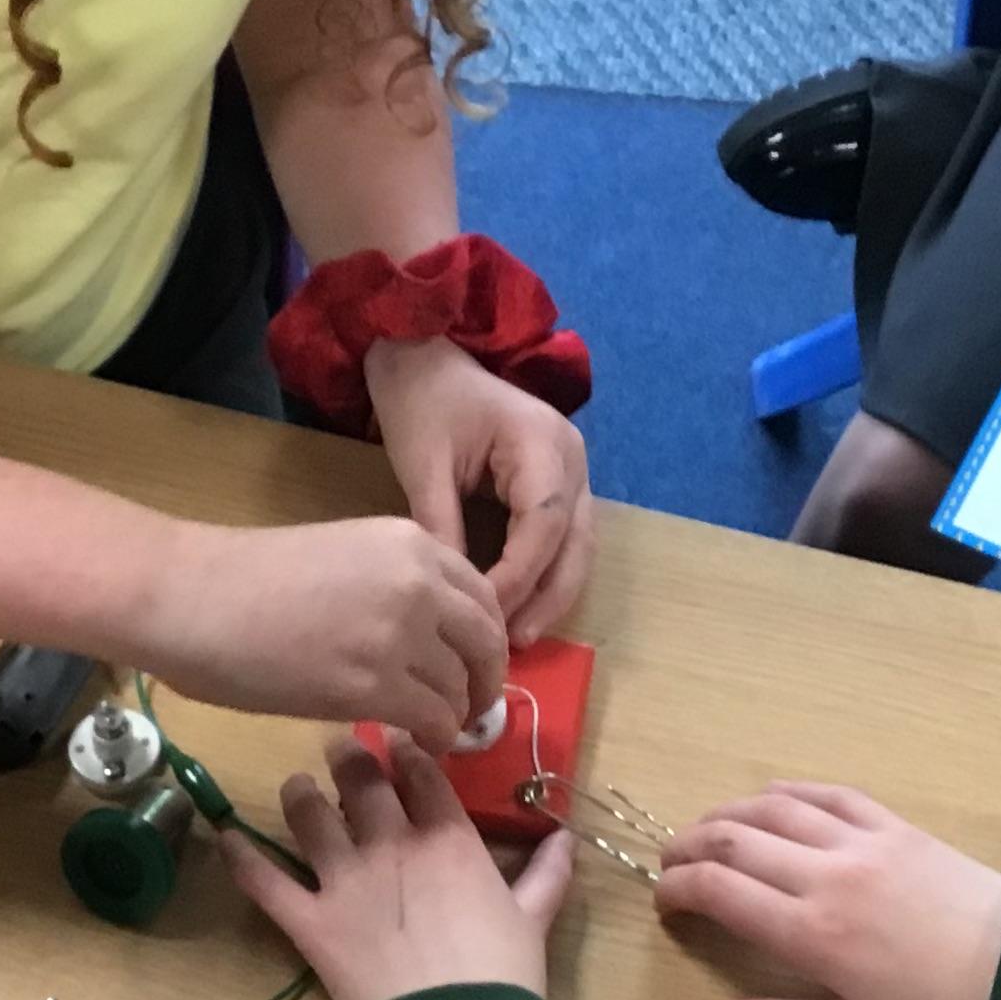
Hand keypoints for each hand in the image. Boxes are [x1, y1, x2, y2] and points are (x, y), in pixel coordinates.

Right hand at [139, 515, 507, 751]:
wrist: (191, 598)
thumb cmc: (246, 579)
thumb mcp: (342, 557)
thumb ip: (393, 585)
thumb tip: (425, 633)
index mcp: (410, 542)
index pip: (482, 596)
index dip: (484, 639)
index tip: (473, 664)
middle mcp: (418, 583)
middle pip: (486, 643)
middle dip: (485, 681)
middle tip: (470, 707)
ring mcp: (399, 635)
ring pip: (461, 688)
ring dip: (453, 714)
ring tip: (432, 728)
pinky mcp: (373, 687)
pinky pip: (433, 721)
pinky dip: (434, 738)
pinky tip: (415, 742)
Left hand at [222, 735, 575, 999]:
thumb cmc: (502, 974)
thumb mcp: (534, 917)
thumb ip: (546, 873)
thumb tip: (566, 837)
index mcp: (447, 837)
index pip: (421, 770)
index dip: (407, 749)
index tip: (397, 741)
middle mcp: (390, 844)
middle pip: (360, 779)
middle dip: (350, 757)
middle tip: (342, 750)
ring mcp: (344, 880)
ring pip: (308, 814)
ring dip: (300, 795)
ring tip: (297, 789)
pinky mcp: (309, 922)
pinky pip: (265, 881)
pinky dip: (242, 857)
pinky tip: (225, 836)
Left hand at [364, 336, 595, 644]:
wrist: (424, 357)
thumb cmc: (422, 402)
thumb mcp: (423, 465)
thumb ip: (443, 525)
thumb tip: (454, 592)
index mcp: (542, 442)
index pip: (543, 523)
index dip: (519, 574)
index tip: (485, 611)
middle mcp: (571, 458)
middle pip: (576, 541)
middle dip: (548, 596)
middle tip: (514, 642)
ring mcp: (572, 470)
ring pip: (578, 546)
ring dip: (553, 593)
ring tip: (519, 636)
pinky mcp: (558, 484)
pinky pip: (563, 538)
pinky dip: (546, 574)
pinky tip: (520, 607)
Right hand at [655, 785, 1000, 999]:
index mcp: (812, 934)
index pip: (717, 890)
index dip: (675, 890)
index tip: (664, 906)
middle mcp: (826, 875)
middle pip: (732, 839)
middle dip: (688, 847)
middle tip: (671, 866)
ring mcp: (861, 841)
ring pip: (772, 808)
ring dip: (726, 815)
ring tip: (707, 834)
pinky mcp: (894, 826)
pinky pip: (826, 794)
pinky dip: (785, 793)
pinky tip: (769, 803)